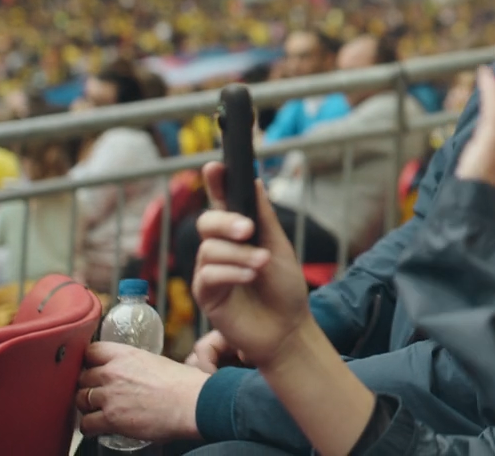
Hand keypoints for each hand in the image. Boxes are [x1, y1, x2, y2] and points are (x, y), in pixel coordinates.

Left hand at [77, 342, 205, 441]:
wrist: (193, 403)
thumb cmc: (185, 384)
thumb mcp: (159, 362)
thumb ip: (139, 366)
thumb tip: (136, 374)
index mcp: (126, 354)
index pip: (91, 351)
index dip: (90, 361)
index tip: (93, 368)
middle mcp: (112, 372)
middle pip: (82, 378)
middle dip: (89, 386)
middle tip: (99, 393)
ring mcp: (109, 396)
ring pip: (81, 400)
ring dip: (88, 406)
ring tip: (99, 410)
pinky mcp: (110, 418)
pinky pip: (86, 424)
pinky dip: (90, 427)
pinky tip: (99, 427)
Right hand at [191, 161, 310, 369]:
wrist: (288, 329)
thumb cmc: (284, 289)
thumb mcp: (280, 247)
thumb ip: (265, 217)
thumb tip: (256, 181)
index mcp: (238, 234)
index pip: (222, 203)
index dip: (216, 184)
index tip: (215, 166)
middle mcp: (220, 250)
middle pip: (206, 223)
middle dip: (226, 222)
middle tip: (249, 229)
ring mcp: (211, 272)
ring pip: (210, 249)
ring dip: (238, 254)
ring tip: (262, 263)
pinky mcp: (207, 295)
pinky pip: (208, 275)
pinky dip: (231, 271)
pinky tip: (250, 275)